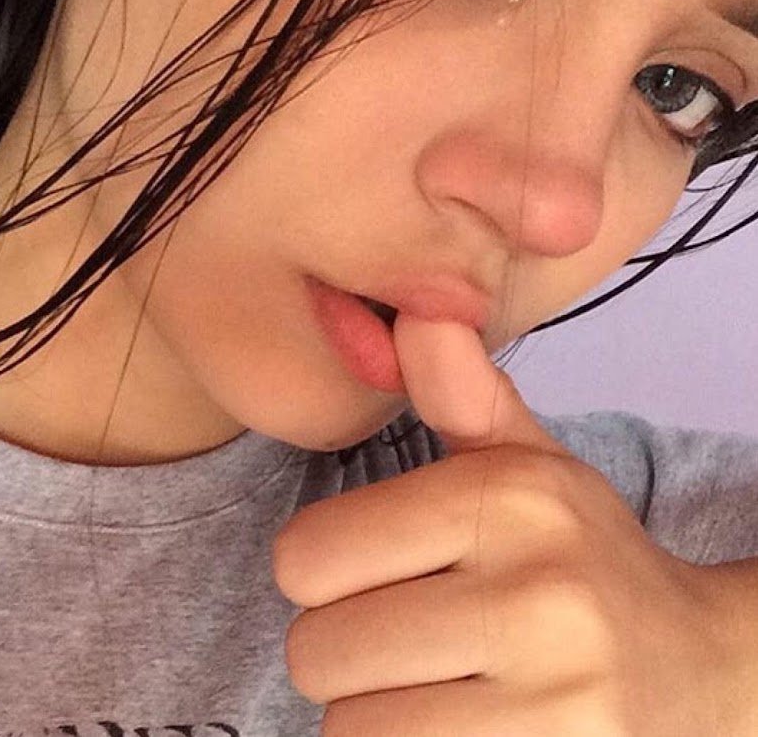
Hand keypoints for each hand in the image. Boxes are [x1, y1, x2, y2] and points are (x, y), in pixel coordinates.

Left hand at [273, 317, 741, 734]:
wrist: (705, 674)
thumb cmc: (585, 562)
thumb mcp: (530, 465)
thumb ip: (462, 394)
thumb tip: (415, 315)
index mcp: (508, 500)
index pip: (306, 557)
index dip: (319, 574)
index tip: (366, 578)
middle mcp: (536, 595)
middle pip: (316, 651)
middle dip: (342, 653)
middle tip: (402, 645)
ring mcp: (556, 705)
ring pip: (348, 729)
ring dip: (370, 715)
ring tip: (430, 690)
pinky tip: (456, 728)